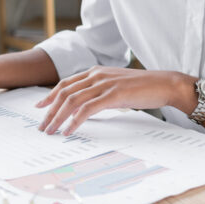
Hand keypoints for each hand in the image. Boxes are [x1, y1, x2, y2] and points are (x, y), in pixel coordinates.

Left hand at [34, 67, 189, 135]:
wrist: (164, 84)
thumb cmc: (142, 87)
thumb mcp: (115, 86)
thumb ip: (99, 91)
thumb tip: (85, 106)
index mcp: (96, 71)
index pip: (66, 83)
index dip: (50, 95)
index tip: (40, 107)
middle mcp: (96, 75)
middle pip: (65, 92)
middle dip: (50, 111)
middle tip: (43, 126)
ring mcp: (104, 84)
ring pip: (72, 100)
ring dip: (58, 117)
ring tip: (52, 131)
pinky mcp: (113, 95)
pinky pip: (87, 109)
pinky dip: (75, 120)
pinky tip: (69, 130)